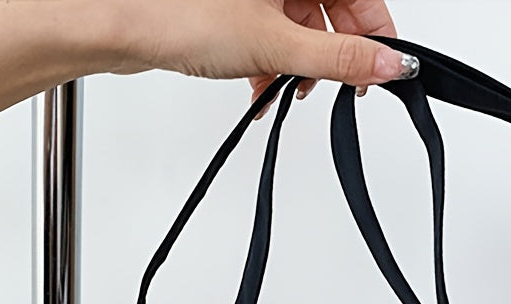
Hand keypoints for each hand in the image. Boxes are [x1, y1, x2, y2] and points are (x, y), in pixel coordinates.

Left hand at [101, 0, 412, 110]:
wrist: (119, 24)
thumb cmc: (181, 14)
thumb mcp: (276, 43)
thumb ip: (339, 57)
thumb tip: (392, 65)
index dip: (374, 34)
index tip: (379, 71)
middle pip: (332, 8)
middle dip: (333, 52)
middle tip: (331, 87)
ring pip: (300, 23)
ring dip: (300, 64)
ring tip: (285, 88)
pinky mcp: (231, 7)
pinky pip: (270, 32)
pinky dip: (272, 62)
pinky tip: (260, 86)